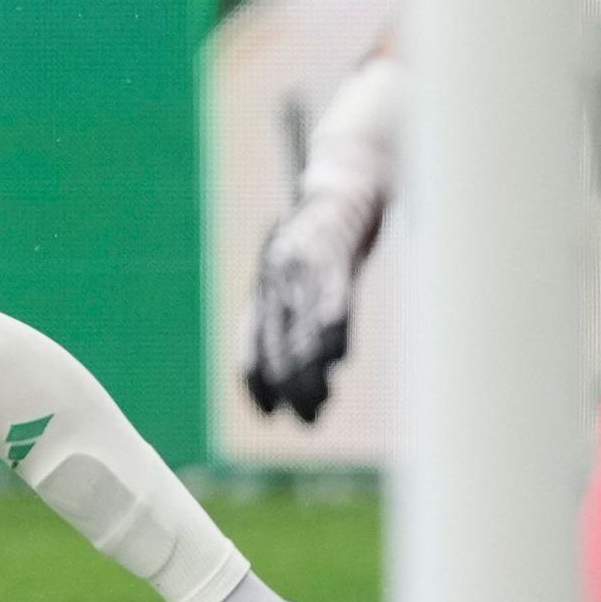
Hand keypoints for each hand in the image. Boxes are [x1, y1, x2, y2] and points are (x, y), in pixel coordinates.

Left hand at [241, 187, 384, 422]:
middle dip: (287, 385)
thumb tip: (309, 361)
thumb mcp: (295, 268)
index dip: (255, 377)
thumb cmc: (320, 234)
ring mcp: (306, 264)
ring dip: (309, 370)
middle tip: (302, 420)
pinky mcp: (336, 253)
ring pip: (304, 325)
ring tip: (317, 403)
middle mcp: (279, 276)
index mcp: (267, 283)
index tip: (265, 412)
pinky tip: (337, 357)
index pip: (252, 339)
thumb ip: (289, 308)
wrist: (348, 181)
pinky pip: (334, 297)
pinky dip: (332, 328)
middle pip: (277, 340)